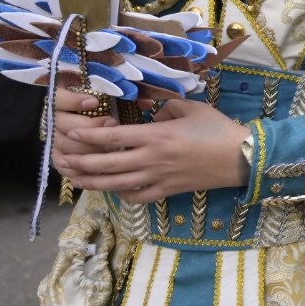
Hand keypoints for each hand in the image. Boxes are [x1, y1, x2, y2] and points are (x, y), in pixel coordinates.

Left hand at [54, 99, 249, 204]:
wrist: (242, 158)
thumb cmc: (219, 129)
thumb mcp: (192, 108)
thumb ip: (167, 108)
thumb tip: (152, 115)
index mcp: (156, 135)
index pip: (112, 137)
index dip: (87, 136)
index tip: (70, 133)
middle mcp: (151, 159)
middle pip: (106, 164)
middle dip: (80, 162)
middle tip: (62, 159)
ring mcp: (158, 178)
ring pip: (115, 184)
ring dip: (91, 182)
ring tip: (75, 178)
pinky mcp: (167, 191)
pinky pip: (136, 197)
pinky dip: (120, 195)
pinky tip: (113, 190)